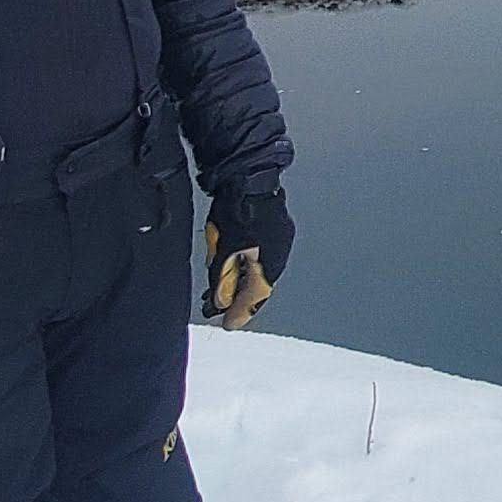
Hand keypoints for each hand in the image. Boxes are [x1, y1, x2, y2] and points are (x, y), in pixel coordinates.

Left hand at [204, 181, 292, 330]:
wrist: (250, 176)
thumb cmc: (236, 210)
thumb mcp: (222, 251)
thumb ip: (222, 280)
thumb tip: (221, 302)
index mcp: (268, 266)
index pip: (253, 299)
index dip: (239, 314)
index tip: (229, 325)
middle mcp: (278, 256)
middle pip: (258, 286)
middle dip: (240, 298)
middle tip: (223, 308)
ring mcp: (280, 241)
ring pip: (260, 270)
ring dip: (244, 281)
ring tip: (226, 286)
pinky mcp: (277, 228)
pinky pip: (262, 256)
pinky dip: (249, 264)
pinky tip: (237, 262)